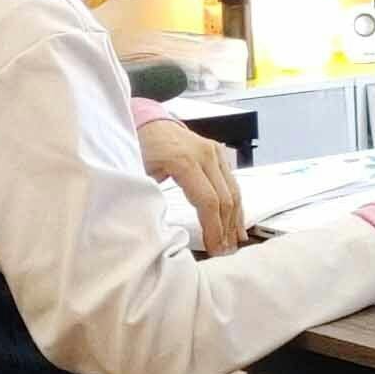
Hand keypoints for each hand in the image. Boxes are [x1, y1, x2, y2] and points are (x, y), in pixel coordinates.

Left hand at [140, 117, 245, 255]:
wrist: (145, 122)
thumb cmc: (138, 148)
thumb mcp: (139, 174)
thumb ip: (152, 199)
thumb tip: (163, 230)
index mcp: (184, 161)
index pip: (208, 201)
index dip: (213, 228)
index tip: (213, 249)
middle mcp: (205, 154)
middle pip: (225, 198)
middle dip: (226, 228)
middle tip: (225, 252)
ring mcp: (215, 151)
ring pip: (234, 190)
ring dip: (235, 218)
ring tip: (235, 242)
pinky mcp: (218, 152)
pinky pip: (232, 181)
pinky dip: (236, 203)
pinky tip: (237, 221)